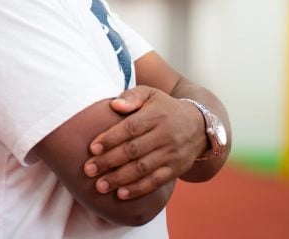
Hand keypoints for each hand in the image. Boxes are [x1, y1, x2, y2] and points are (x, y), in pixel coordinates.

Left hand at [82, 86, 206, 199]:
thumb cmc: (164, 108)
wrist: (199, 125)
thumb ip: (132, 96)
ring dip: (119, 179)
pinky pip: (156, 181)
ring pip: (143, 169)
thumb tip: (114, 105)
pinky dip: (138, 189)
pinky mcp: (176, 169)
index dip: (110, 139)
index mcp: (156, 115)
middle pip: (134, 150)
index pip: (130, 128)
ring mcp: (172, 154)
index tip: (92, 148)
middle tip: (89, 170)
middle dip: (109, 162)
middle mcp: (165, 135)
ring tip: (100, 186)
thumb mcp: (150, 94)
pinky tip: (121, 194)